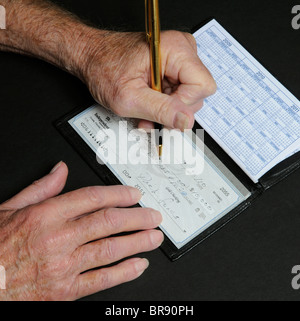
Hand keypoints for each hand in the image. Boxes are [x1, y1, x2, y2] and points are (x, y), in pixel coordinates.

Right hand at [0, 162, 162, 299]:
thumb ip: (41, 188)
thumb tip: (61, 170)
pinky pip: (102, 280)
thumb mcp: (11, 209)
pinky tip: (139, 265)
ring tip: (155, 237)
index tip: (134, 194)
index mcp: (45, 216)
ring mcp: (64, 266)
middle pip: (108, 222)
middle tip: (153, 215)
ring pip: (110, 249)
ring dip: (137, 242)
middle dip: (137, 217)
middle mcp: (58, 239)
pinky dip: (124, 272)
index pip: (92, 198)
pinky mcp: (66, 290)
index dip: (119, 194)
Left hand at [81, 30, 216, 130]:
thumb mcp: (129, 97)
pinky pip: (179, 92)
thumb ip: (160, 110)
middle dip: (173, 109)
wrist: (92, 57)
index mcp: (175, 49)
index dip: (183, 104)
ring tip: (145, 107)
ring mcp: (178, 58)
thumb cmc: (104, 67)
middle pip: (197, 93)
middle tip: (149, 110)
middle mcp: (181, 49)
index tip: (161, 109)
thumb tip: (186, 121)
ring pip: (188, 96)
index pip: (203, 86)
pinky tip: (148, 103)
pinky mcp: (173, 67)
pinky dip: (164, 103)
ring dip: (166, 109)